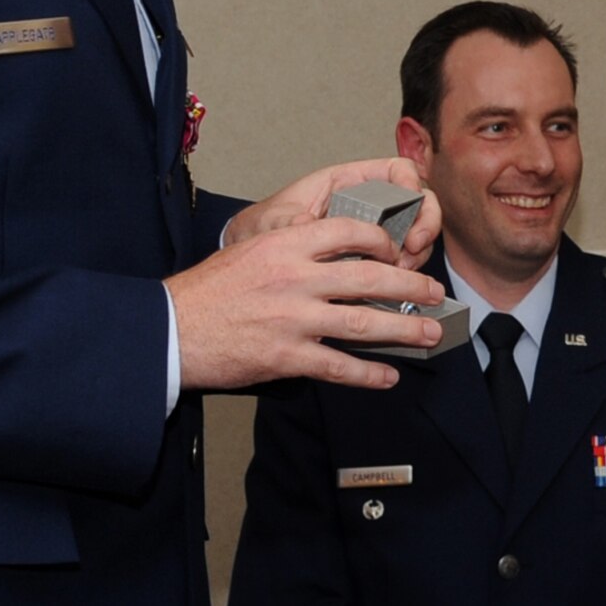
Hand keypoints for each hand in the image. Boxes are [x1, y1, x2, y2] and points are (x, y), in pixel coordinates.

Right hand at [168, 217, 447, 390]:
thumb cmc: (208, 290)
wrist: (170, 329)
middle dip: (409, 285)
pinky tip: (388, 375)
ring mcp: (293, 318)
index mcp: (286, 243)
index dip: (382, 241)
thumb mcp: (251, 251)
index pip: (349, 231)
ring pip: (363, 321)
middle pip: (369, 276)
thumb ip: (293, 253)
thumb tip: (337, 262)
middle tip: (434, 292)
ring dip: (403, 329)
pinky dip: (368, 372)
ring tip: (429, 334)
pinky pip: (338, 364)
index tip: (396, 252)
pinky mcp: (286, 356)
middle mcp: (295, 277)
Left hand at [225, 156, 441, 269]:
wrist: (249, 267)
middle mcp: (366, 206)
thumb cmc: (262, 231)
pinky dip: (402, 279)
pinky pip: (398, 268)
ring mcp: (371, 236)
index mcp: (346, 183)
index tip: (411, 200)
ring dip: (416, 256)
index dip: (410, 181)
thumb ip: (289, 223)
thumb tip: (305, 227)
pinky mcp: (369, 265)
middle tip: (414, 247)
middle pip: (416, 204)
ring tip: (400, 275)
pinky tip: (390, 292)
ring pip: (413, 238)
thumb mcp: (271, 222)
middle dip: (424, 224)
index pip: (395, 170)